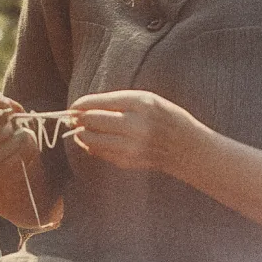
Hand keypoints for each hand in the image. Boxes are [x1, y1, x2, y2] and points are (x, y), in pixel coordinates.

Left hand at [67, 90, 205, 174]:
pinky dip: (92, 146)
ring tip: (83, 130)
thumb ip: (114, 102)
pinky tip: (95, 142)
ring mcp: (131, 145)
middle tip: (74, 119)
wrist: (188, 148)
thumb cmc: (164, 117)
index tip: (72, 108)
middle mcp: (135, 124)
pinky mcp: (128, 161)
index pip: (97, 103)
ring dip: (82, 134)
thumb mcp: (145, 100)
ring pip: (91, 139)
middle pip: (91, 121)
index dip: (79, 106)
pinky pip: (99, 152)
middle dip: (78, 119)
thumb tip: (80, 109)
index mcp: (140, 103)